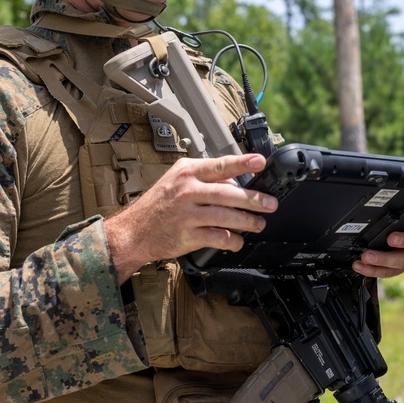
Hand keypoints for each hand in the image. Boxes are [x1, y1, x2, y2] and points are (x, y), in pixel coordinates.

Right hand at [103, 153, 276, 281]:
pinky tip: (238, 240)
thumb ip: (205, 179)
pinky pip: (217, 237)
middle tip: (270, 204)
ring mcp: (186, 214)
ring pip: (225, 216)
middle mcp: (186, 190)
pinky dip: (231, 240)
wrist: (133, 232)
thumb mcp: (177, 180)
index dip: (243, 163)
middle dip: (253, 199)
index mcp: (187, 172)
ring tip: (259, 224)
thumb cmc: (158, 204)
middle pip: (227, 193)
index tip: (260, 161)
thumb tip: (235, 182)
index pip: (220, 165)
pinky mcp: (186, 236)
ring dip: (247, 221)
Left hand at [352, 213, 403, 278]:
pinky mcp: (395, 268)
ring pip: (403, 261)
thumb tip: (375, 198)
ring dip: (383, 259)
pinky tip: (360, 265)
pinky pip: (388, 272)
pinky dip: (372, 270)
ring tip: (366, 256)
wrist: (367, 245)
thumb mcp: (379, 215)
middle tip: (391, 238)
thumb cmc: (378, 226)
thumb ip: (384, 208)